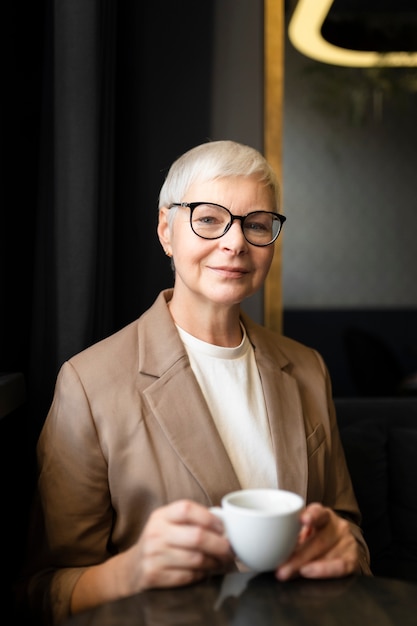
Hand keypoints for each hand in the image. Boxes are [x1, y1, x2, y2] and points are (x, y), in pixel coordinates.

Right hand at [71, 500, 234, 614]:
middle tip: (229, 550)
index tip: (223, 528)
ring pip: (196, 559)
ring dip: (214, 562)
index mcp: (160, 516)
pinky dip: (201, 575)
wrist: (131, 569)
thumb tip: (224, 524)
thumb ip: (189, 520)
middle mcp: (155, 533)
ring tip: (220, 562)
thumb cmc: (158, 542)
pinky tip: (204, 572)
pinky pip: (187, 576)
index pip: (187, 509)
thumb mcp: (167, 524)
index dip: (209, 518)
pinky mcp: (154, 575)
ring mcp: (153, 555)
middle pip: (197, 536)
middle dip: (219, 545)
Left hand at [275, 503, 359, 580]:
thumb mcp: (304, 533)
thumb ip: (289, 537)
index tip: (302, 520)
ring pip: (327, 555)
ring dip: (306, 567)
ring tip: (289, 574)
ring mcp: (347, 541)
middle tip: (281, 569)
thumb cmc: (315, 538)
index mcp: (322, 514)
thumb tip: (264, 551)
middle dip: (297, 557)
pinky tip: (309, 572)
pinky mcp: (353, 558)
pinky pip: (340, 566)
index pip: (318, 512)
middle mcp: (336, 525)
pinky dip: (323, 571)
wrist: (341, 547)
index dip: (311, 515)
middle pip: (318, 541)